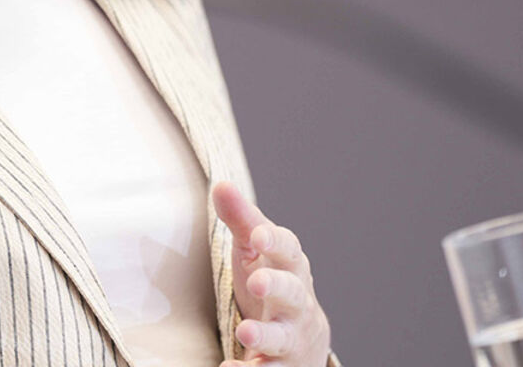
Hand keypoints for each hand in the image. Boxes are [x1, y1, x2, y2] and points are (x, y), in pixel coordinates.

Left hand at [212, 181, 331, 366]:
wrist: (302, 339)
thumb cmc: (271, 283)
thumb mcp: (255, 252)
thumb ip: (241, 220)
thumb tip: (220, 184)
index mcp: (291, 267)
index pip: (289, 250)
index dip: (274, 242)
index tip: (257, 234)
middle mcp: (297, 303)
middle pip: (293, 294)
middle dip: (277, 287)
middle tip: (257, 283)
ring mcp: (291, 337)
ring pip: (284, 338)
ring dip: (265, 335)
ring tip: (245, 333)